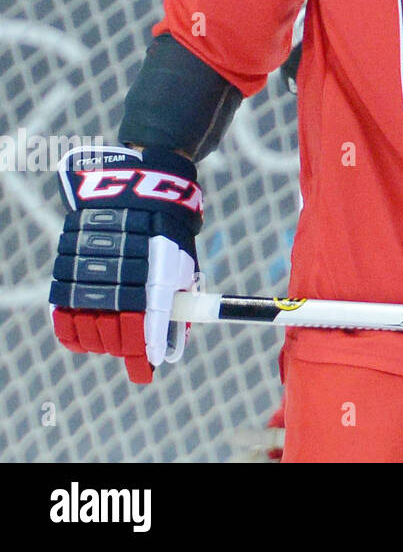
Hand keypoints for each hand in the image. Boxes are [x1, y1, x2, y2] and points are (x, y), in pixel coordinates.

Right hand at [49, 145, 202, 382]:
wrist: (137, 190)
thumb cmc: (167, 232)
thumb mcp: (182, 264)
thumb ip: (179, 302)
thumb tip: (174, 341)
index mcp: (156, 282)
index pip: (146, 333)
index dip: (145, 354)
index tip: (147, 368)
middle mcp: (121, 283)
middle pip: (116, 337)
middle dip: (124, 349)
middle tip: (131, 351)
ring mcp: (91, 279)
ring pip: (89, 331)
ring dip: (100, 343)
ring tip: (109, 341)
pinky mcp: (69, 272)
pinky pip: (64, 318)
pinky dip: (73, 333)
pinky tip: (83, 336)